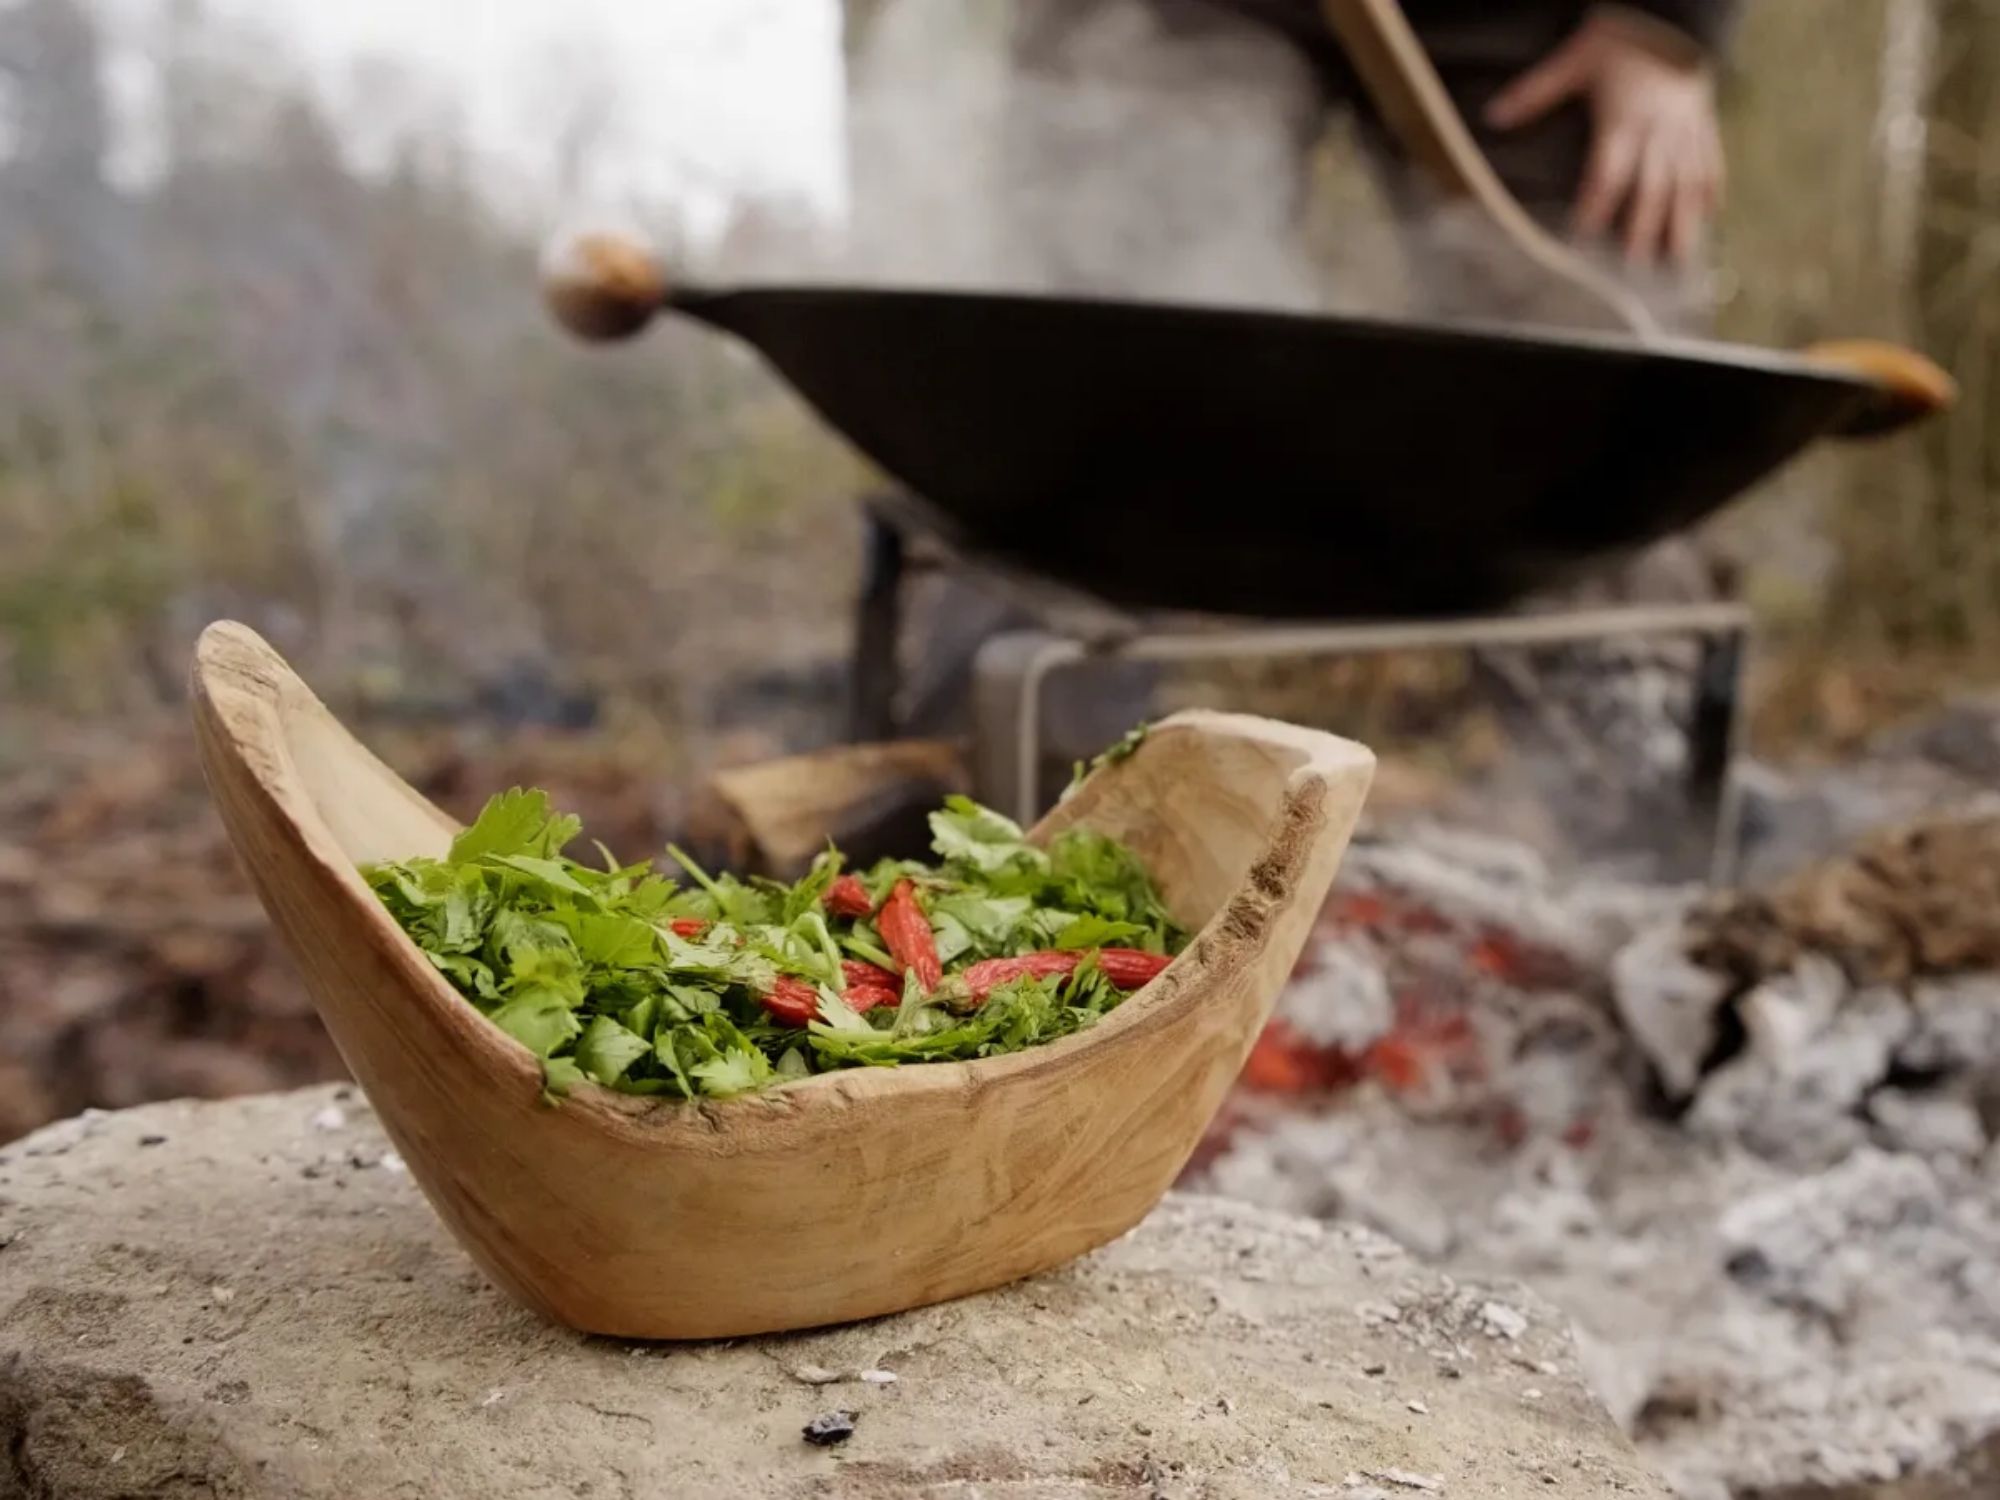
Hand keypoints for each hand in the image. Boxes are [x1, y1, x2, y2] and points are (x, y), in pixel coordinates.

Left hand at [1484, 6, 1724, 266]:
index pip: (1609, 172)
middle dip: (1643, 229)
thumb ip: (1537, 91)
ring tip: (1679, 261)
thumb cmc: (1620, 40)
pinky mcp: (1705, 125)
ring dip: (1683, 224)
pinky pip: (1712, 161)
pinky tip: (1711, 218)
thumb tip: (1494, 115)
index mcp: (1624, 119)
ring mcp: (1686, 130)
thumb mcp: (1575, 59)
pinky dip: (1711, 191)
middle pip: (1651, 188)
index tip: (1584, 238)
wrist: (1675, 13)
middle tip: (1634, 267)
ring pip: (1687, 184)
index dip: (1597, 206)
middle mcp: (1659, 130)